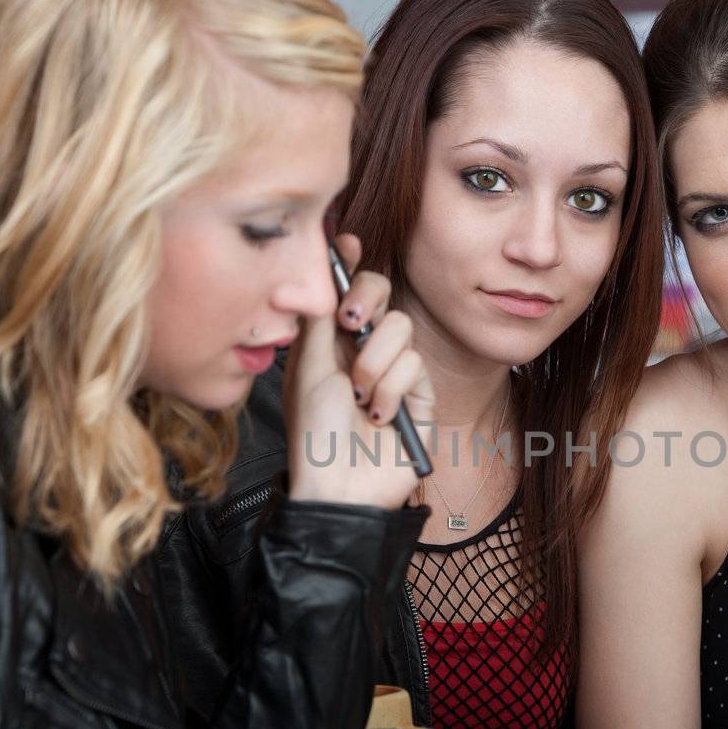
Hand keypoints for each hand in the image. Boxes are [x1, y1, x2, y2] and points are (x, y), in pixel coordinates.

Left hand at [284, 235, 432, 508]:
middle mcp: (365, 350)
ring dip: (373, 365)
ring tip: (359, 399)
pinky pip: (414, 364)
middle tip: (351, 322)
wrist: (341, 485)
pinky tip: (379, 418)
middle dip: (366, 300)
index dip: (350, 265)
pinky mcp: (421, 393)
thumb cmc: (315, 434)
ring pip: (400, 327)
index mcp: (332, 342)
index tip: (346, 243)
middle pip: (382, 293)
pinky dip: (392, 390)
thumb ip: (319, 319)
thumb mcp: (306, 368)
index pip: (348, 290)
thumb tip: (319, 268)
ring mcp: (395, 371)